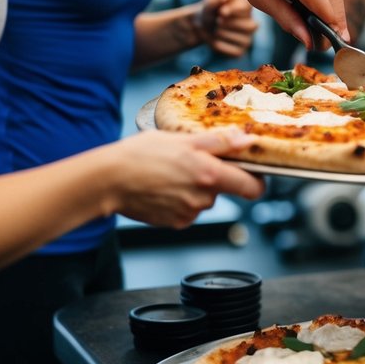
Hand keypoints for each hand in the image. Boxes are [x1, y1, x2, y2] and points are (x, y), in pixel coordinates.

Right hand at [111, 129, 264, 227]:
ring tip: (170, 172)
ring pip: (204, 199)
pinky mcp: (174, 223)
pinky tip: (162, 187)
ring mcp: (188, 214)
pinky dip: (180, 199)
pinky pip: (187, 210)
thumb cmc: (141, 154)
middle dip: (213, 177)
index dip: (256, 180)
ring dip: (194, 187)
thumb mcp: (182, 140)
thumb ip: (219, 143)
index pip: (252, 187)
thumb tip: (247, 140)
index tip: (251, 171)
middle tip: (190, 160)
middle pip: (224, 190)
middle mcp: (203, 199)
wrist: (108, 180)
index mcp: (209, 175)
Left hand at [194, 0, 257, 56]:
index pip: (248, 9)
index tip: (221, 11)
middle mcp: (251, 23)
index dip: (234, 10)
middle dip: (231, 23)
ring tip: (215, 29)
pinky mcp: (240, 51)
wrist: (201, 24)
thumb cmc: (211, 9)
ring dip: (224, 33)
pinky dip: (221, 45)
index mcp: (247, 7)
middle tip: (218, 21)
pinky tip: (215, 39)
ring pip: (243, 39)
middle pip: (250, 26)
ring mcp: (247, 38)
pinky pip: (235, 51)